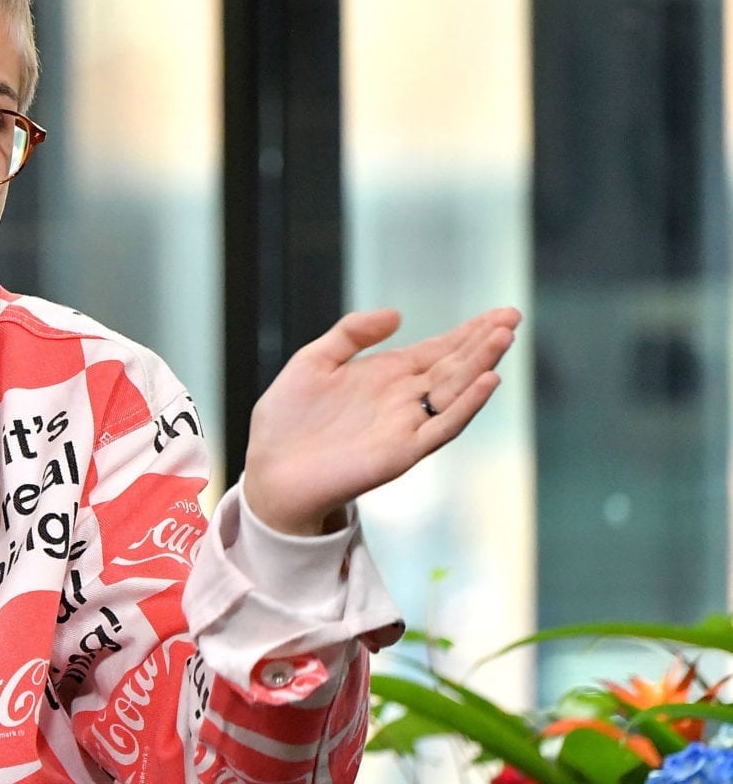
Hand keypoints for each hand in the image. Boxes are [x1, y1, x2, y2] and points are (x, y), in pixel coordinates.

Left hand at [242, 306, 520, 535]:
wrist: (269, 470)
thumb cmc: (286, 420)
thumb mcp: (314, 361)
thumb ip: (351, 334)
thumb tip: (397, 314)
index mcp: (385, 375)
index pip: (437, 350)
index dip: (467, 331)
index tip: (499, 313)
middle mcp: (402, 399)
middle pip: (453, 366)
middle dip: (483, 341)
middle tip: (513, 316)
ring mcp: (405, 425)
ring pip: (454, 391)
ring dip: (480, 364)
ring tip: (503, 337)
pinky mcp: (402, 451)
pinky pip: (442, 427)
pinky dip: (466, 405)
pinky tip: (486, 381)